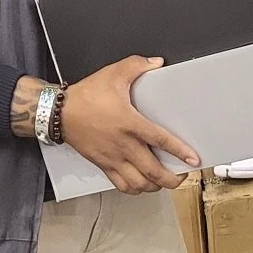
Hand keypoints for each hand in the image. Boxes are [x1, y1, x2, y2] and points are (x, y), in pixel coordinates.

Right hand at [60, 56, 199, 193]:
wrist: (59, 113)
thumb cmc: (85, 96)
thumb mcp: (114, 73)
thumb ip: (137, 65)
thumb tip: (156, 63)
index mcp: (130, 123)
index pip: (161, 140)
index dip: (180, 151)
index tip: (193, 158)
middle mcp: (123, 145)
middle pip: (153, 171)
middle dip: (172, 179)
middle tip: (182, 176)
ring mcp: (113, 158)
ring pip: (138, 183)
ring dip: (154, 186)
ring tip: (164, 182)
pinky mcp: (103, 165)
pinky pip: (120, 185)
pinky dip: (134, 189)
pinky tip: (141, 185)